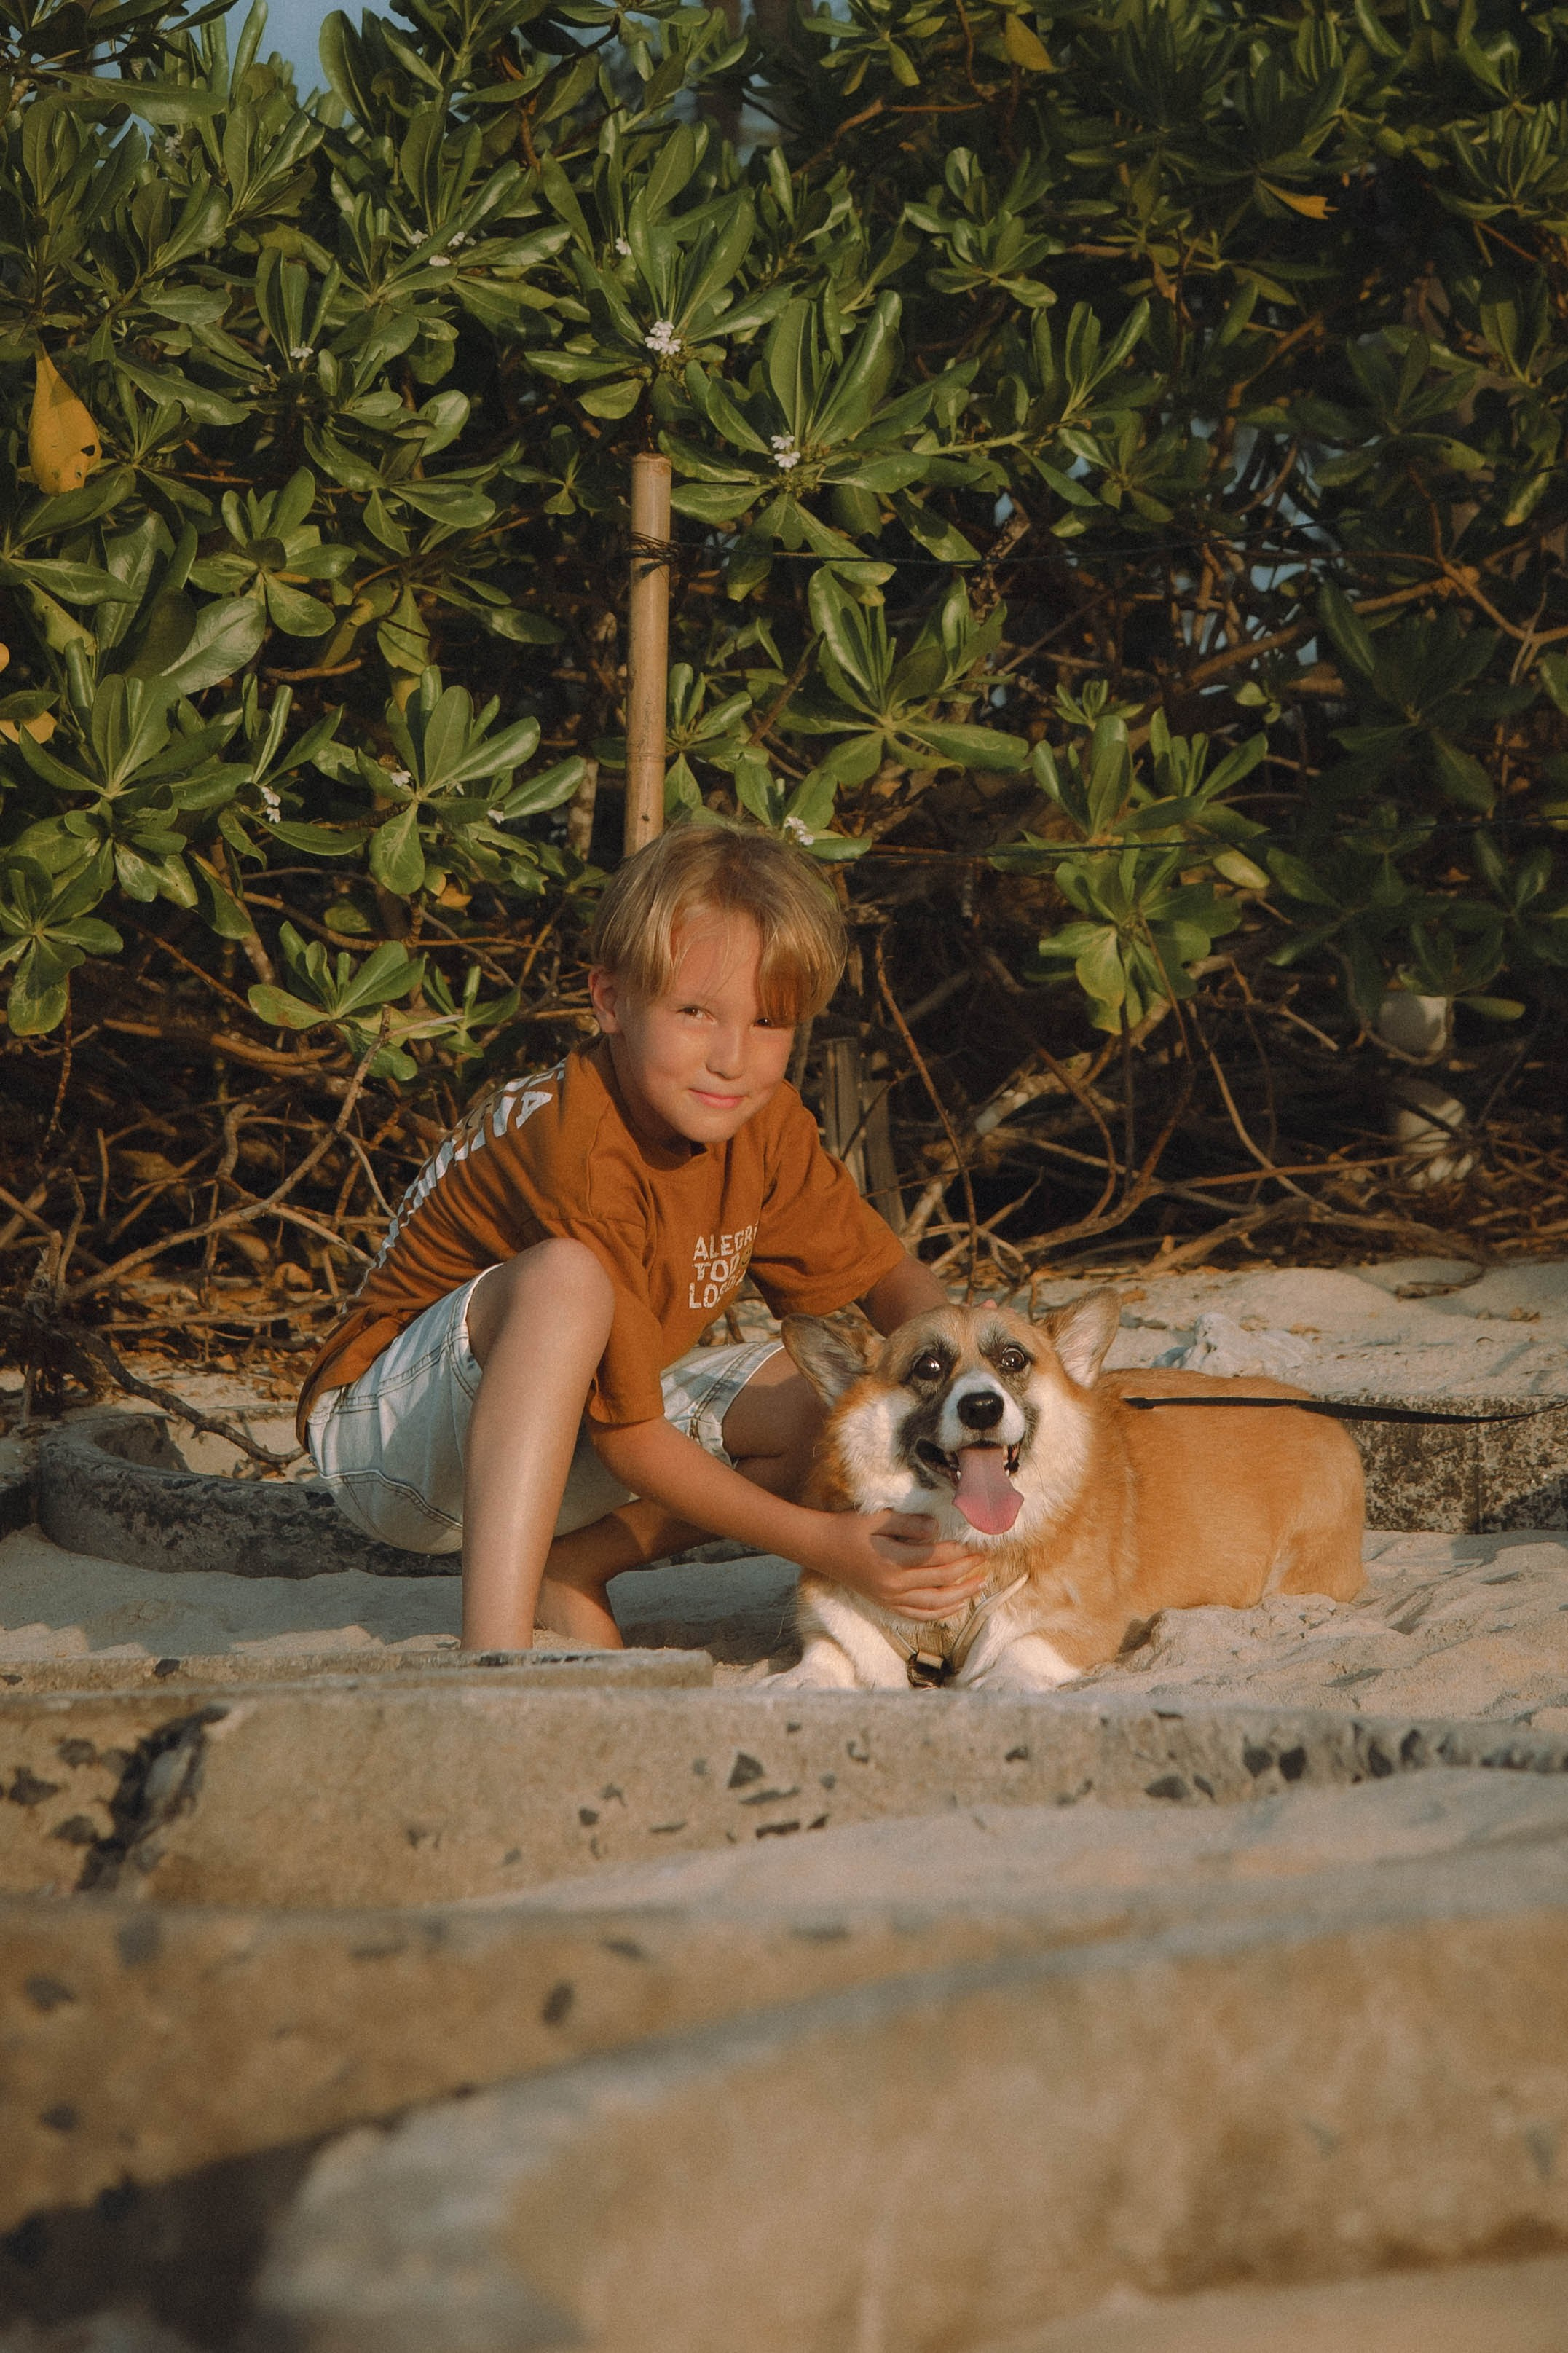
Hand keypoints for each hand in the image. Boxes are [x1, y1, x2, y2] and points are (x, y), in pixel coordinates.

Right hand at [798, 1508, 988, 1621]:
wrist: (823, 1548)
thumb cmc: (851, 1528)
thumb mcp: (879, 1518)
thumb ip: (910, 1524)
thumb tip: (937, 1529)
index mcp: (893, 1561)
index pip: (937, 1558)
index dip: (959, 1551)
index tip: (975, 1544)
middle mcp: (894, 1585)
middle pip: (941, 1581)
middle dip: (966, 1571)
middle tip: (985, 1561)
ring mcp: (890, 1599)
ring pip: (935, 1604)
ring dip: (961, 1595)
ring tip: (980, 1585)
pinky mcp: (886, 1605)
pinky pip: (919, 1615)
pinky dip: (940, 1613)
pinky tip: (955, 1606)